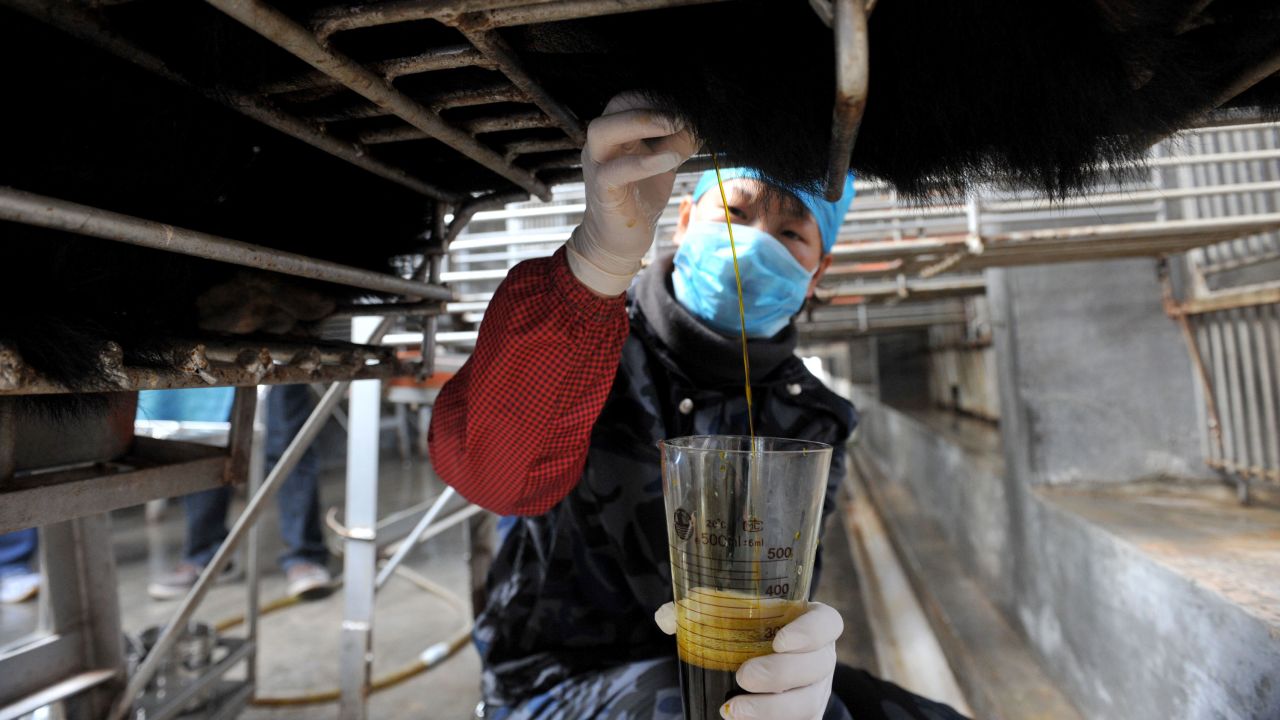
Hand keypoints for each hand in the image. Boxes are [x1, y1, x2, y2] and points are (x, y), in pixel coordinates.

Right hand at [566, 92, 697, 295]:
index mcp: (615, 134)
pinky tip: (670, 161)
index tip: (684, 105)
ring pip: (602, 131)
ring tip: (673, 126)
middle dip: (648, 104)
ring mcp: (597, 167)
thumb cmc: (640, 197)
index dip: (655, 98)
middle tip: (681, 114)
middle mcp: (601, 145)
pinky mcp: (603, 191)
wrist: (621, 241)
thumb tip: (700, 122)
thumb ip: (679, 142)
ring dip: (640, 123)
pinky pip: (615, 171)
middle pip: (613, 107)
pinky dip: (643, 162)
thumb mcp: (664, 162)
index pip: (627, 100)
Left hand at [655, 601, 841, 719]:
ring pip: (808, 703)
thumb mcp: (731, 619)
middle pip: (817, 666)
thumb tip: (667, 617)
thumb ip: (700, 612)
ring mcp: (815, 691)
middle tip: (744, 676)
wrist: (758, 667)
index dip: (810, 632)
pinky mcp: (805, 717)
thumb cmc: (747, 635)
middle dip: (780, 674)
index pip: (828, 623)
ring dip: (771, 709)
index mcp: (809, 624)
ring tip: (732, 709)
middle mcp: (820, 658)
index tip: (779, 640)